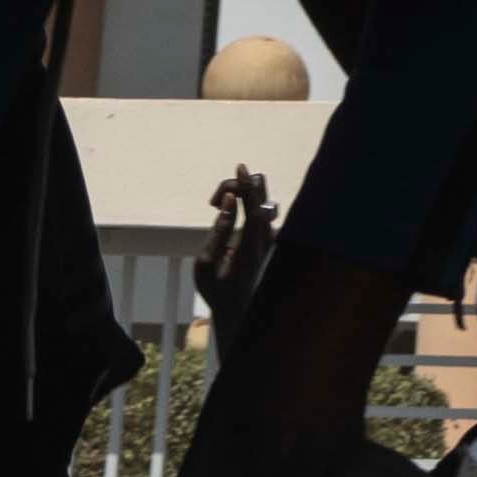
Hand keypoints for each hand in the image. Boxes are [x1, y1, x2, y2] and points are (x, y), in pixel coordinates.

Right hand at [190, 166, 282, 345]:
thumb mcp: (205, 264)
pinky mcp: (269, 235)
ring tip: (215, 204)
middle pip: (263, 200)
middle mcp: (267, 243)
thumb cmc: (216, 288)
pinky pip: (261, 206)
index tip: (240, 167)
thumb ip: (218, 231)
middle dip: (239, 187)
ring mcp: (271, 239)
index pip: (256, 212)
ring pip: (263, 200)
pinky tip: (229, 204)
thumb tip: (231, 200)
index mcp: (251, 252)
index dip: (249, 187)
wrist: (239, 309)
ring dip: (241, 192)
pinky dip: (245, 199)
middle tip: (214, 201)